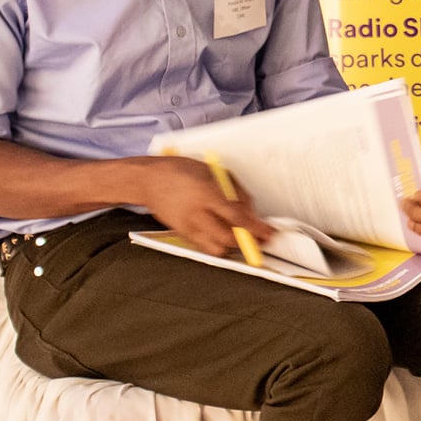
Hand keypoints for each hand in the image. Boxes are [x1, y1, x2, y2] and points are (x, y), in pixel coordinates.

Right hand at [136, 156, 273, 258]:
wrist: (151, 180)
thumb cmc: (186, 171)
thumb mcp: (218, 174)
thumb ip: (238, 194)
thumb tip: (253, 214)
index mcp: (208, 194)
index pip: (238, 219)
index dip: (256, 230)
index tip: (269, 234)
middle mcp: (196, 213)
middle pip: (228, 239)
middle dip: (248, 242)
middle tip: (260, 238)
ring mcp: (187, 226)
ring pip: (216, 248)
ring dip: (232, 246)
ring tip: (241, 237)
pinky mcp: (180, 234)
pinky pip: (203, 247)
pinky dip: (217, 244)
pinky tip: (224, 236)